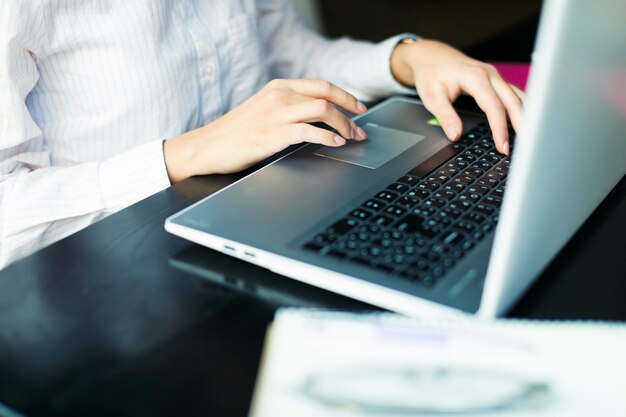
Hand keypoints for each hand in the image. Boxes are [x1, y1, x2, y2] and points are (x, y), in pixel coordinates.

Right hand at [164, 79, 367, 182]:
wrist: (208, 146)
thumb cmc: (235, 132)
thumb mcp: (263, 109)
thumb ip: (287, 107)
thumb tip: (317, 117)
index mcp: (279, 86)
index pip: (321, 85)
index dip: (345, 96)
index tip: (358, 108)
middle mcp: (280, 95)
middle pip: (327, 94)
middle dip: (351, 110)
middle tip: (361, 128)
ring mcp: (277, 113)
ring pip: (324, 110)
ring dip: (344, 125)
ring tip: (351, 138)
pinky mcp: (274, 134)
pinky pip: (310, 131)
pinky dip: (328, 138)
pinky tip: (335, 144)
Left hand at [391, 39, 524, 154]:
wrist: (432, 56)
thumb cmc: (431, 73)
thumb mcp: (431, 96)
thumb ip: (445, 116)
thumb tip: (456, 135)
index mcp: (475, 76)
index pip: (493, 106)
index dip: (500, 128)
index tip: (502, 145)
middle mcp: (490, 74)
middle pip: (513, 101)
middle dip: (520, 124)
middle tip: (524, 146)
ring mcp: (495, 77)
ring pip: (518, 96)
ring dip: (525, 116)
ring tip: (529, 137)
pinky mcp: (496, 81)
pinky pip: (514, 95)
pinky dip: (521, 109)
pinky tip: (524, 122)